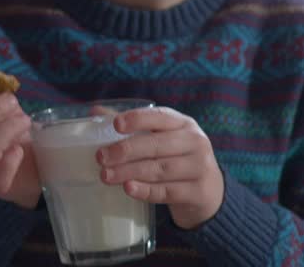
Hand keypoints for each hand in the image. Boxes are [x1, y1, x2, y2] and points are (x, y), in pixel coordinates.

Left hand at [98, 106, 224, 229]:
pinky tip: (128, 188)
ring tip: (106, 175)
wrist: (208, 192)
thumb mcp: (161, 138)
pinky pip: (167, 191)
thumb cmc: (176, 158)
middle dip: (125, 150)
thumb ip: (132, 125)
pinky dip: (146, 190)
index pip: (160, 116)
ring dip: (130, 172)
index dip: (138, 119)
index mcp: (183, 124)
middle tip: (100, 157)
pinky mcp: (198, 192)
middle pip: (157, 145)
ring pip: (160, 169)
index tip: (115, 125)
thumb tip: (95, 111)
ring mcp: (200, 168)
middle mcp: (195, 142)